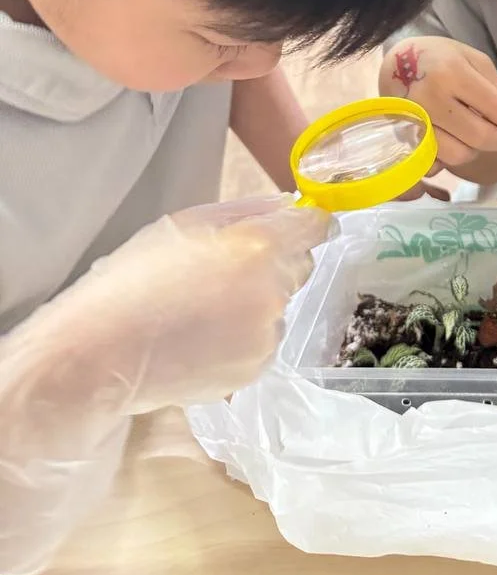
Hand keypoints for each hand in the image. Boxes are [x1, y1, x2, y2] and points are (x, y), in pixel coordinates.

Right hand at [23, 195, 328, 415]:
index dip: (307, 224)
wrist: (103, 354)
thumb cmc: (135, 279)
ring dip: (258, 302)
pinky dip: (244, 336)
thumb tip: (288, 205)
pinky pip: (263, 341)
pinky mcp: (256, 369)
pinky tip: (203, 337)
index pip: (314, 227)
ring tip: (205, 311)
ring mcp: (267, 334)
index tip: (296, 226)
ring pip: (280, 306)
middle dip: (275, 263)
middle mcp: (273, 291)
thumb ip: (246, 210)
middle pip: (300, 266)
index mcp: (258, 247)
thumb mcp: (184, 223)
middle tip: (227, 271)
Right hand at [380, 37, 496, 171]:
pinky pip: (438, 162)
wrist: (393, 63)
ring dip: (474, 147)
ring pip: (461, 154)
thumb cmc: (438, 58)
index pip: (495, 107)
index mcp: (453, 72)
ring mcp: (415, 120)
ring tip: (470, 130)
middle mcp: (432, 97)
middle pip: (481, 136)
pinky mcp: (405, 138)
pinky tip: (450, 137)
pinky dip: (451, 154)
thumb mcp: (472, 61)